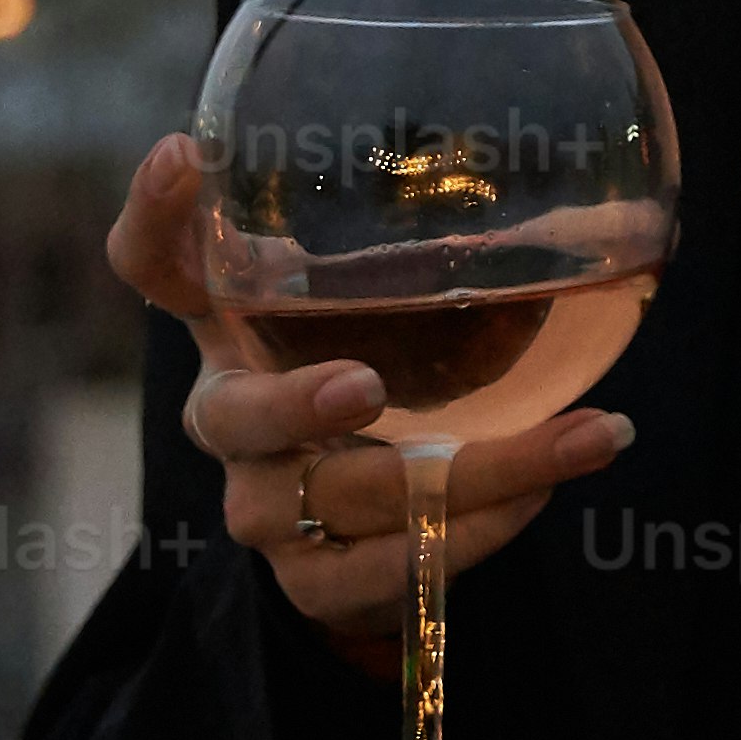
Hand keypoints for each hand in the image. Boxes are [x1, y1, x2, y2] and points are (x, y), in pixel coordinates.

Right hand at [108, 132, 638, 680]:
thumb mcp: (379, 305)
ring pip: (343, 500)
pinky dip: (478, 530)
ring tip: (583, 439)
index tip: (188, 157)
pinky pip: (391, 568)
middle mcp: (229, 417)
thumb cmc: (373, 377)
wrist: (361, 540)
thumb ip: (437, 252)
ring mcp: (264, 508)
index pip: (156, 264)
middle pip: (231, 416)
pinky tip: (546, 488)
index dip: (155, 215)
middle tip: (361, 387)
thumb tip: (585, 210)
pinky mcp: (315, 582)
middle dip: (296, 404)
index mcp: (230, 327)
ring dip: (471, 473)